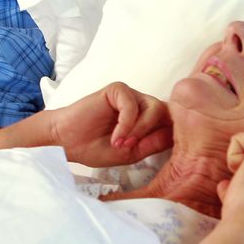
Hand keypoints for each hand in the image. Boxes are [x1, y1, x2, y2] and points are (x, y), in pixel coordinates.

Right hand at [51, 82, 172, 167]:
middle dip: (152, 134)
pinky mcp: (117, 90)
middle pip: (167, 114)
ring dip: (140, 129)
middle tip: (131, 147)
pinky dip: (126, 123)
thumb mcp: (132, 153)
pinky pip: (132, 104)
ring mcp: (131, 96)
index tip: (159, 153)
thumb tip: (176, 137)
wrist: (67, 142)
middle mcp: (142, 105)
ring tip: (122, 144)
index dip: (172, 137)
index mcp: (148, 119)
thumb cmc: (96, 148)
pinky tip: (115, 137)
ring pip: (153, 107)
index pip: (172, 123)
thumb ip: (153, 144)